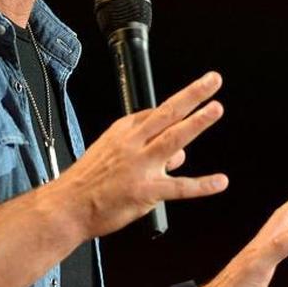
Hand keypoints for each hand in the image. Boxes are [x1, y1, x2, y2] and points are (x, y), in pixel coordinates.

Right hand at [59, 72, 228, 238]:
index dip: (177, 110)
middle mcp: (133, 144)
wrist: (67, 206)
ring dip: (197, 122)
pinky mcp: (146, 191)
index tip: (191, 105)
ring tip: (216, 109)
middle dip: (192, 95)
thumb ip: (146, 150)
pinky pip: (179, 187)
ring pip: (174, 139)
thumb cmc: (88, 181)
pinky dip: (202, 185)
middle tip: (213, 80)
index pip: (156, 113)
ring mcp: (141, 166)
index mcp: (124, 132)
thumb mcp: (111, 153)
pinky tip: (220, 181)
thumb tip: (178, 155)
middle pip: (168, 113)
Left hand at [202, 184, 287, 286]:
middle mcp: (261, 249)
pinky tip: (287, 247)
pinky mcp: (259, 277)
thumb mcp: (259, 267)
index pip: (285, 216)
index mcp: (262, 243)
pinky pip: (278, 253)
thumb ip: (281, 246)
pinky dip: (287, 244)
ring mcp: (260, 262)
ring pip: (281, 235)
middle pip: (284, 221)